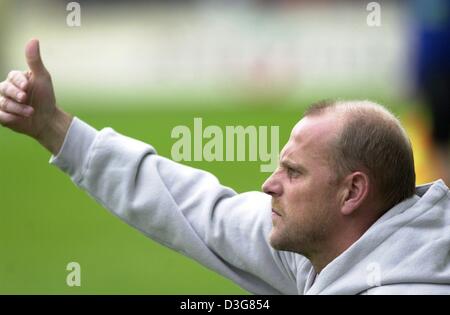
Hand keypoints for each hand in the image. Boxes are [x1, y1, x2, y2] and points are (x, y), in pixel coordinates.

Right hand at [0, 39, 71, 154]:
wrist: (47, 119)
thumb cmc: (46, 97)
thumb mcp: (43, 78)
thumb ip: (35, 61)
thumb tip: (33, 39)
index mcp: (16, 79)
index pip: (12, 76)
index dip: (19, 82)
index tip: (27, 86)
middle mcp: (7, 89)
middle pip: (4, 89)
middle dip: (16, 95)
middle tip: (26, 99)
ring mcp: (3, 102)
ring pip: (2, 103)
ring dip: (17, 108)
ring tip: (30, 112)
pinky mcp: (2, 115)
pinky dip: (9, 117)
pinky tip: (18, 119)